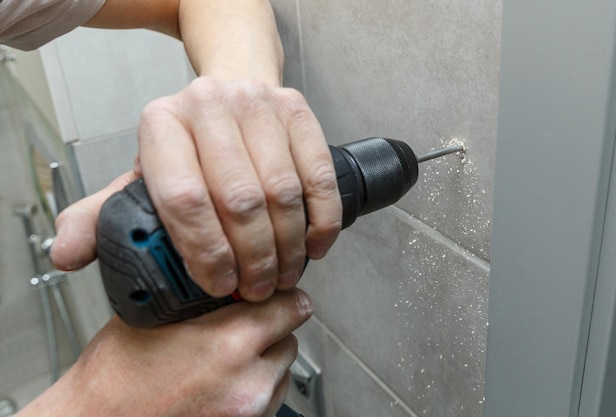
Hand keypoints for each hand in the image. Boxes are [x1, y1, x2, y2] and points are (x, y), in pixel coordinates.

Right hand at [18, 289, 312, 416]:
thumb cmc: (113, 383)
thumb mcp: (153, 315)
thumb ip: (199, 294)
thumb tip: (222, 274)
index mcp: (230, 344)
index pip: (292, 305)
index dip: (280, 294)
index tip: (271, 292)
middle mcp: (249, 381)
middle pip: (290, 337)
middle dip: (269, 328)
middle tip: (243, 325)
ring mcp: (251, 411)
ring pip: (282, 370)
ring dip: (263, 360)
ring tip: (224, 360)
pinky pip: (269, 398)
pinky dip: (254, 387)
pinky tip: (221, 384)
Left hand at [51, 78, 341, 300]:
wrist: (232, 93)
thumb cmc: (189, 147)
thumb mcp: (141, 177)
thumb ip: (102, 216)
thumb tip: (68, 254)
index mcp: (161, 124)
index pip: (183, 198)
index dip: (205, 252)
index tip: (219, 285)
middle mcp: (208, 106)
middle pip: (239, 198)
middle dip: (252, 258)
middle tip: (256, 289)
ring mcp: (258, 103)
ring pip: (281, 191)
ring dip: (287, 247)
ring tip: (282, 275)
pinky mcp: (297, 110)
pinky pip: (317, 175)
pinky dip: (320, 220)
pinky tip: (313, 246)